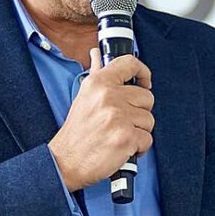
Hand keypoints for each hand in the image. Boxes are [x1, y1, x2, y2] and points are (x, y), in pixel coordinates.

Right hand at [48, 48, 152, 191]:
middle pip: (147, 97)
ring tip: (120, 136)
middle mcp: (109, 96)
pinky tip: (123, 148)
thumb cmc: (76, 131)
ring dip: (139, 131)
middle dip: (139, 112)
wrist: (65, 161)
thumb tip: (97, 54)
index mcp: (99, 83)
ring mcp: (119, 117)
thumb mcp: (83, 96)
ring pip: (149, 120)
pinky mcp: (126, 137)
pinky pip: (147, 139)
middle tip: (123, 122)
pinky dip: (138, 148)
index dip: (143, 72)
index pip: (130, 63)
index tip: (144, 82)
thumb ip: (95, 73)